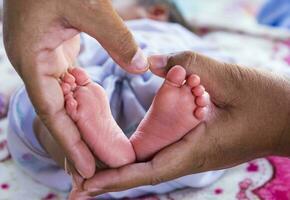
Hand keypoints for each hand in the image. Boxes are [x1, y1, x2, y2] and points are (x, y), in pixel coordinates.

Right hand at [3, 0, 147, 177]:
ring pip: (64, 103)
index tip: (89, 168)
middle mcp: (37, 66)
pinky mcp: (57, 53)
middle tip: (92, 174)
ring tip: (94, 154)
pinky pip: (70, 86)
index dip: (70, 143)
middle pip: (58, 115)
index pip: (54, 113)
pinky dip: (81, 105)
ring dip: (78, 128)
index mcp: (34, 60)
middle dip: (74, 144)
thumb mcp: (87, 5)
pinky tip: (93, 120)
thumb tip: (140, 65)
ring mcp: (45, 60)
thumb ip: (115, 36)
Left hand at [80, 52, 289, 194]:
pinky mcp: (196, 142)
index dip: (115, 179)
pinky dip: (139, 153)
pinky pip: (162, 151)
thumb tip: (150, 62)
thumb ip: (189, 65)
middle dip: (110, 177)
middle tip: (77, 179)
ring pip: (150, 163)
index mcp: (195, 150)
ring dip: (121, 167)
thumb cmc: (266, 103)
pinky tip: (126, 151)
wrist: (289, 117)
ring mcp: (192, 151)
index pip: (147, 171)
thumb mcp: (229, 78)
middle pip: (141, 172)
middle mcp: (189, 156)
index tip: (87, 186)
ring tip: (92, 167)